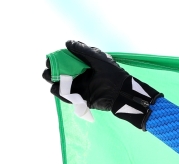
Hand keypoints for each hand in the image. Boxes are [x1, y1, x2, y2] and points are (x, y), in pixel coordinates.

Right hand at [42, 40, 161, 129]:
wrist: (122, 92)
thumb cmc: (112, 73)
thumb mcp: (98, 58)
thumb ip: (83, 50)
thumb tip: (67, 43)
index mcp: (83, 65)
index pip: (64, 61)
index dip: (55, 60)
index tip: (51, 59)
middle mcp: (80, 76)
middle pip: (59, 73)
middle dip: (51, 71)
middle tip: (50, 71)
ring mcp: (80, 87)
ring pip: (60, 85)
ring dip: (53, 82)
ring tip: (54, 79)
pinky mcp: (81, 99)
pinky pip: (67, 96)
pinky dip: (60, 93)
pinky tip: (58, 88)